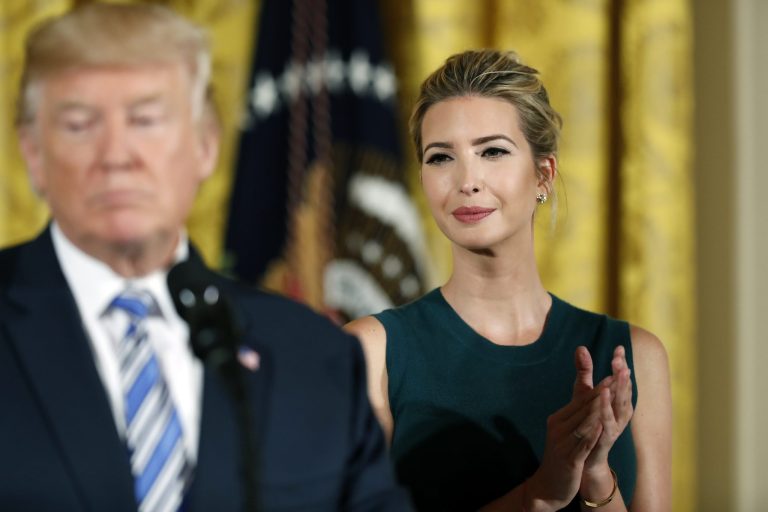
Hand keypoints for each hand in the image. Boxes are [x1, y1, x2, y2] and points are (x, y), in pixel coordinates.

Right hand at [525, 353, 604, 509]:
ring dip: (597, 409)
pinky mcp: (568, 460)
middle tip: (615, 377)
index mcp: (557, 419)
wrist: (548, 485)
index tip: (612, 374)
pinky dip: (591, 434)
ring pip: (583, 424)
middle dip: (600, 393)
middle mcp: (557, 428)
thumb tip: (589, 389)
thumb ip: (577, 409)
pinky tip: (601, 426)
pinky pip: (582, 445)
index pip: (580, 401)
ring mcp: (562, 444)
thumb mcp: (566, 430)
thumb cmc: (561, 454)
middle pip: (582, 408)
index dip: (598, 388)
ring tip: (610, 396)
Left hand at [577, 346, 633, 482]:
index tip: (619, 347)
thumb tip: (580, 347)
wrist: (584, 455)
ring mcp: (616, 425)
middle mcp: (621, 412)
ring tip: (616, 375)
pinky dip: (606, 412)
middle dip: (622, 374)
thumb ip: (584, 372)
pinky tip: (603, 399)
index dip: (621, 364)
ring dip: (619, 391)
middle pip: (624, 390)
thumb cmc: (587, 420)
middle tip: (619, 360)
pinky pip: (608, 424)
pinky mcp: (607, 438)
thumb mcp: (584, 393)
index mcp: (618, 400)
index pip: (621, 378)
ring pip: (620, 406)